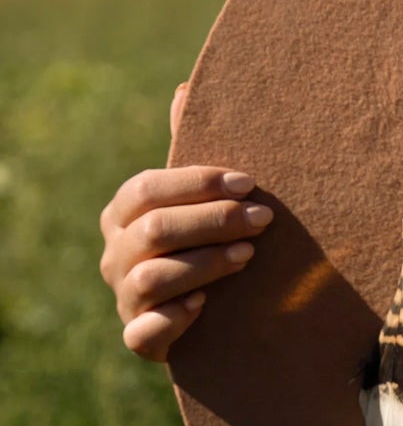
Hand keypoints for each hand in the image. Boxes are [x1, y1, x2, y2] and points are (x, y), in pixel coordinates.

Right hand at [98, 82, 272, 360]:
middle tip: (264, 219)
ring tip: (249, 255)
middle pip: (154, 230)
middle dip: (214, 221)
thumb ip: (191, 145)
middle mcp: (116, 253)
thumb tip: (185, 88)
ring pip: (153, 278)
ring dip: (206, 264)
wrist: (210, 307)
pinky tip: (206, 305)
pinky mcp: (139, 338)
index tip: (250, 182)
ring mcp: (124, 297)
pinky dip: (174, 319)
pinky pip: (144, 333)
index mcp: (124, 211)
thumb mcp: (198, 192)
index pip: (148, 188)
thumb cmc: (204, 235)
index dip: (198, 183)